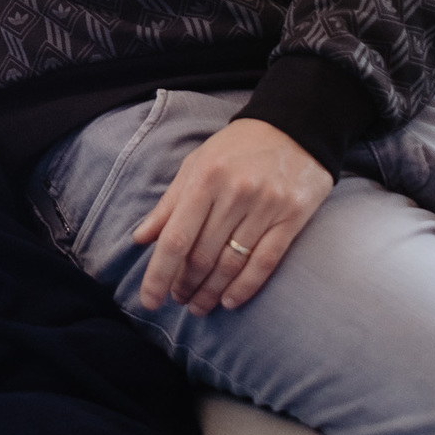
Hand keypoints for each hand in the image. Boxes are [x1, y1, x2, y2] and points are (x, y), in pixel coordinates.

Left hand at [132, 118, 333, 314]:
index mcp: (205, 178)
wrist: (294, 128)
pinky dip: (245, 287)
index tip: (149, 300)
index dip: (159, 273)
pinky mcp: (291, 219)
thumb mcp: (197, 164)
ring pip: (231, 263)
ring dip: (210, 291)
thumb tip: (141, 238)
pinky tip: (229, 300)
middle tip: (177, 299)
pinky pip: (264, 262)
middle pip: (203, 255)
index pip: (176, 237)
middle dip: (185, 284)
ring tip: (198, 306)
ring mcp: (265, 207)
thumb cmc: (237, 148)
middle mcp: (234, 194)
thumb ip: (169, 203)